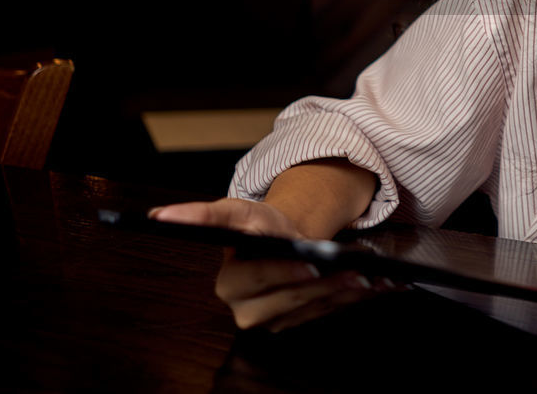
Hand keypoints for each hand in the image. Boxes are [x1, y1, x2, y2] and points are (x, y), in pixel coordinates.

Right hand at [152, 198, 383, 331]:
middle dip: (324, 286)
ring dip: (345, 294)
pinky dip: (352, 298)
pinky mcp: (300, 323)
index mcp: (230, 284)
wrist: (280, 241)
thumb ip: (203, 214)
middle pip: (291, 300)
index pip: (257, 281)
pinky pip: (328, 313)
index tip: (310, 264)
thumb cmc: (257, 228)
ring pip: (314, 309)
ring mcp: (276, 321)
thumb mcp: (235, 213)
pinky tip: (376, 284)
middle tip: (355, 271)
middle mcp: (248, 311)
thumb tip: (159, 214)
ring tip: (371, 276)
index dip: (283, 273)